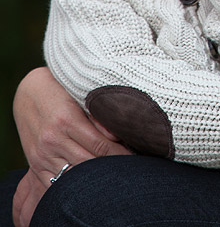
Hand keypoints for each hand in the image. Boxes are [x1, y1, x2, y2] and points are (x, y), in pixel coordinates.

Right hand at [12, 68, 130, 226]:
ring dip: (92, 179)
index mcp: (66, 120)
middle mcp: (53, 139)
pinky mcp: (35, 164)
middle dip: (109, 168)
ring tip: (110, 176)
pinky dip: (71, 185)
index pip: (100, 145)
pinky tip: (85, 183)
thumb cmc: (60, 90)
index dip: (119, 154)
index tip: (134, 158)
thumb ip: (97, 115)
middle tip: (126, 169)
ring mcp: (42, 154)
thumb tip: (118, 133)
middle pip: (88, 163)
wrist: (28, 92)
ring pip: (72, 176)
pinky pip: (53, 184)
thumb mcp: (79, 95)